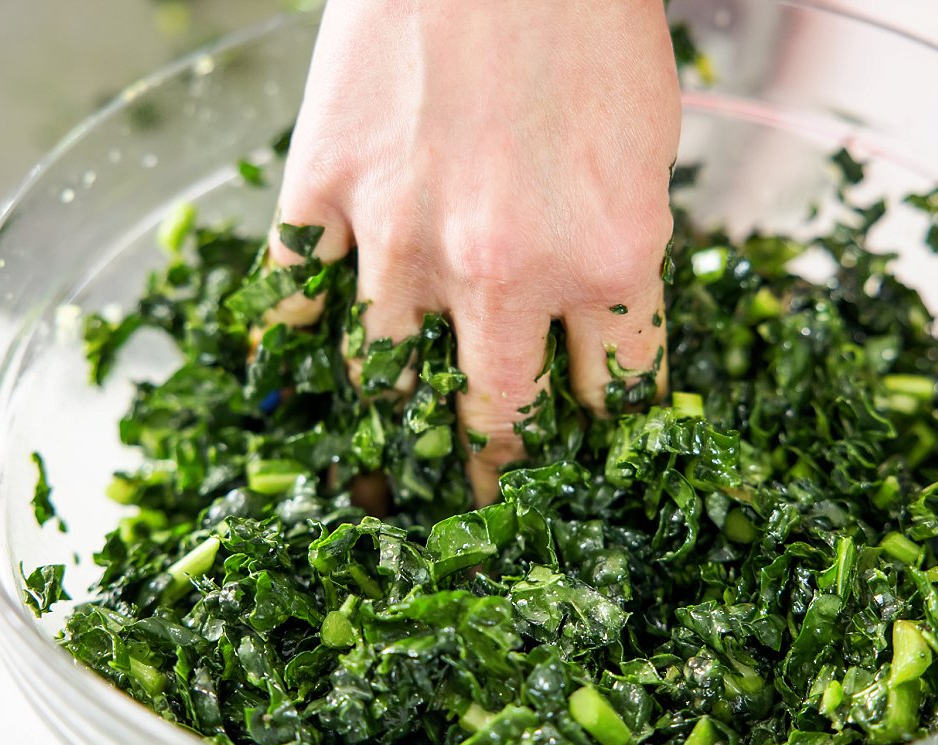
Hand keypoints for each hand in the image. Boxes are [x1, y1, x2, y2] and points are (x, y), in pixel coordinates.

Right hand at [269, 1, 679, 504]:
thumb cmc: (589, 21)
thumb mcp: (646, 150)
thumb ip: (616, 251)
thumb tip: (587, 325)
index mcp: (611, 258)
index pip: (615, 394)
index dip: (604, 439)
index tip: (591, 468)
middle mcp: (505, 271)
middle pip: (500, 416)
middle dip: (499, 474)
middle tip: (491, 503)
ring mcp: (401, 234)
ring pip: (386, 376)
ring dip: (394, 424)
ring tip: (390, 466)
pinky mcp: (324, 188)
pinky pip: (294, 293)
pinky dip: (294, 344)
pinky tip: (291, 384)